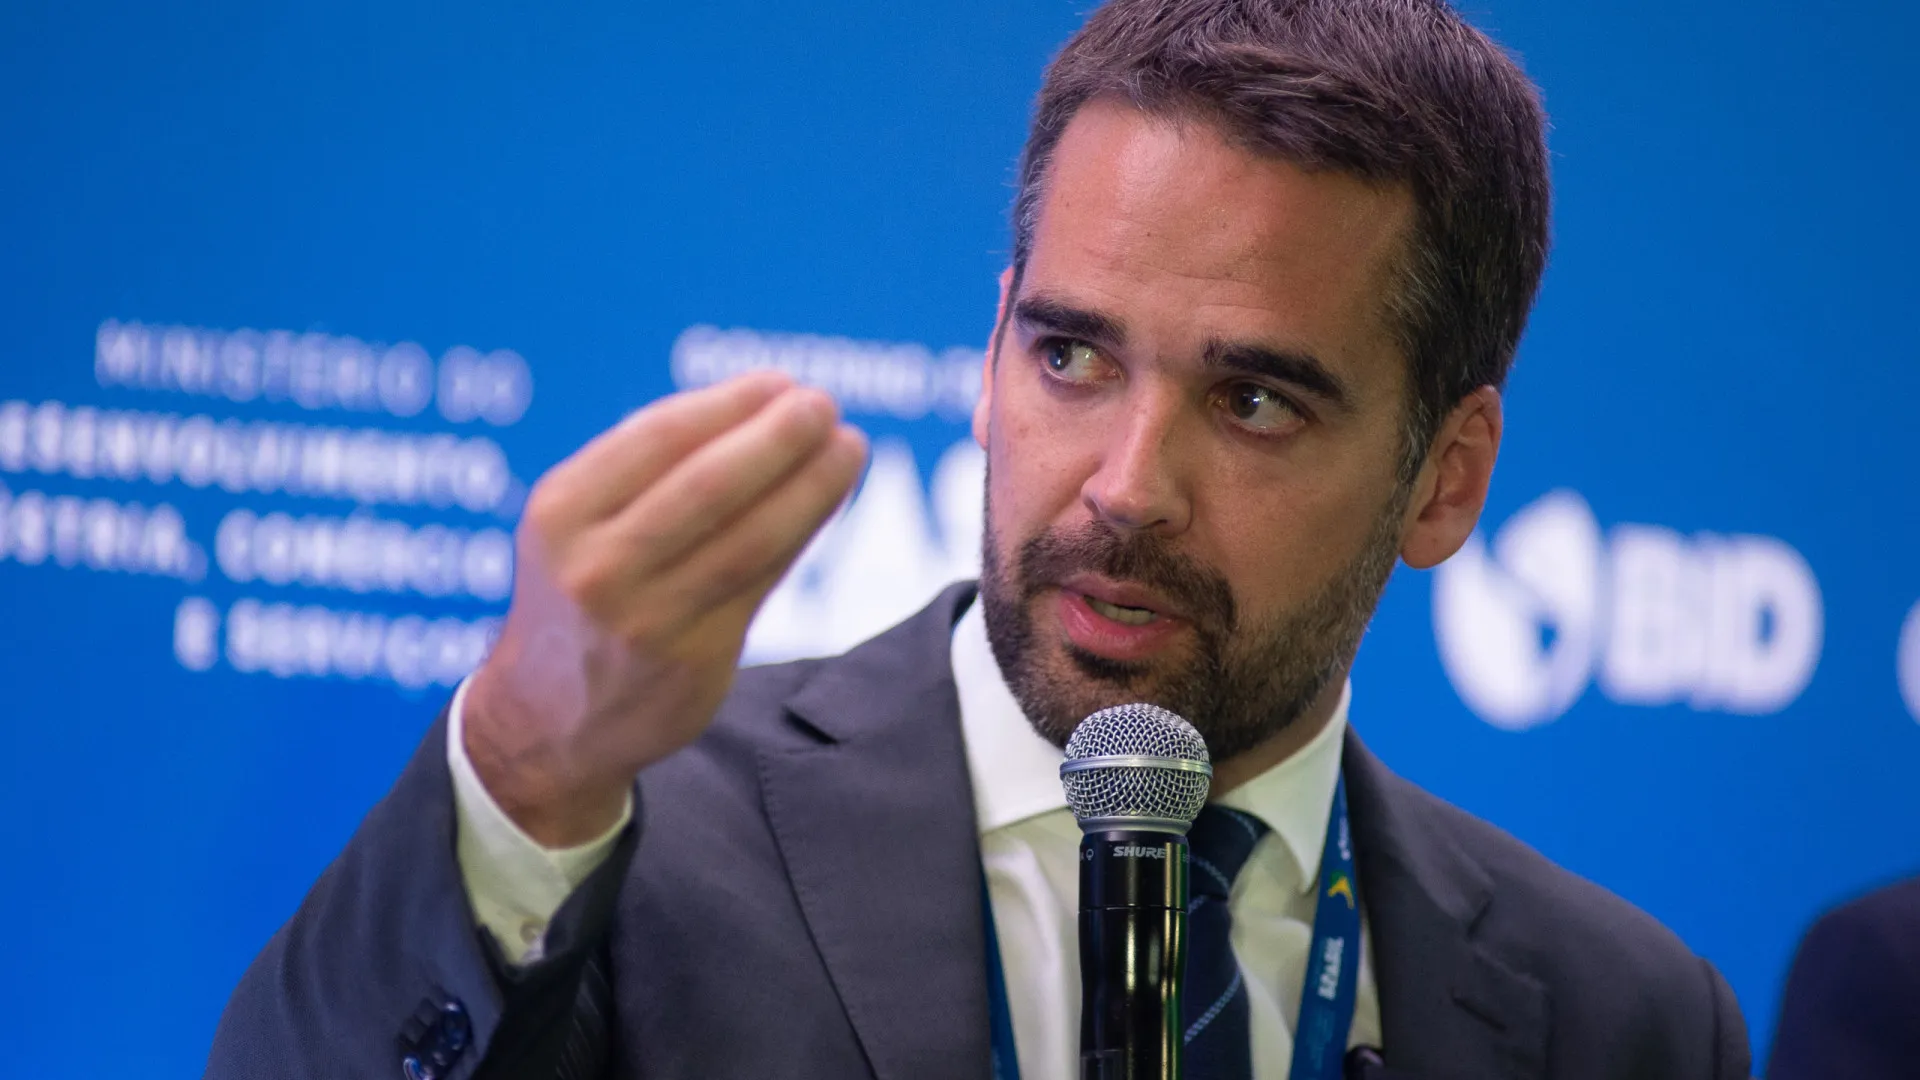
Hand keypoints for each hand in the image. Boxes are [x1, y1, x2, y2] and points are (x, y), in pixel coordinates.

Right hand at [464, 372, 867, 845]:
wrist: (548, 718)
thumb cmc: (582, 592)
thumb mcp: (577, 524)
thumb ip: (649, 472)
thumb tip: (762, 406)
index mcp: (561, 512)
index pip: (658, 437)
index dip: (728, 404)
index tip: (779, 382)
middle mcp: (597, 566)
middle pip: (709, 485)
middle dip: (777, 437)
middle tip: (823, 404)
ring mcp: (646, 620)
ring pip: (749, 539)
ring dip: (810, 486)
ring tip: (847, 447)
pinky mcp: (692, 661)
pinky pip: (761, 583)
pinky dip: (800, 533)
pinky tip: (827, 500)